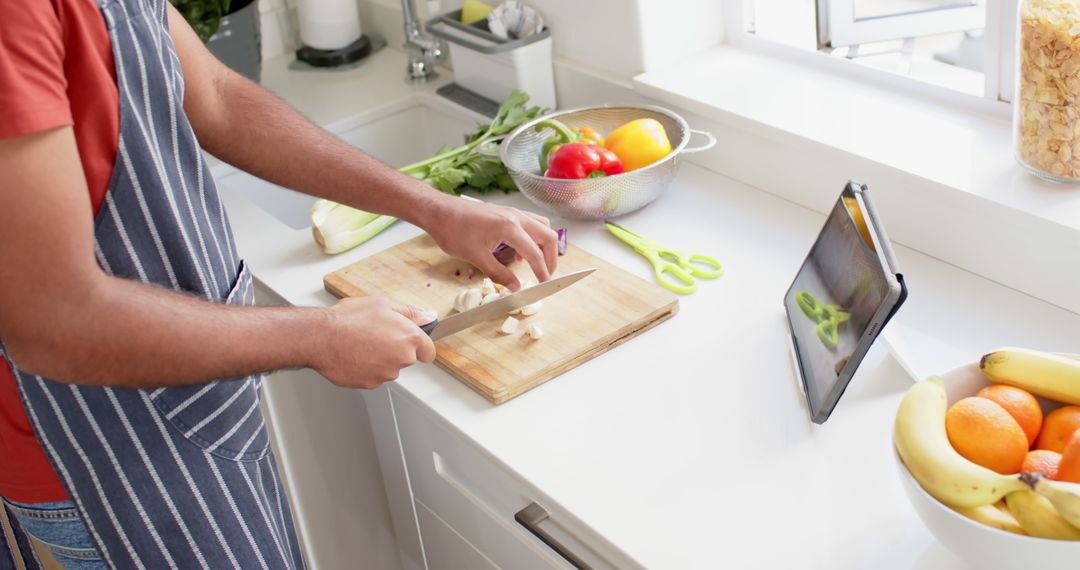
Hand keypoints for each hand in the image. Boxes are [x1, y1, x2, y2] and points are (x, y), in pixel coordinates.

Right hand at [313, 297, 436, 388]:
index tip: (413, 343)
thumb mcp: (383, 304)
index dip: (421, 346)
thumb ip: (411, 313)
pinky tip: (354, 354)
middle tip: (375, 335)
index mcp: (409, 338)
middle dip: (395, 349)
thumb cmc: (349, 319)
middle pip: (407, 358)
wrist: (321, 338)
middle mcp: (402, 358)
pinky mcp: (370, 383)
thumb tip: (428, 316)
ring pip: (389, 368)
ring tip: (361, 343)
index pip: (429, 351)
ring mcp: (386, 373)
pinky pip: (373, 376)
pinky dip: (366, 368)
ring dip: (379, 359)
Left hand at [425, 199, 558, 290]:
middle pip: (547, 235)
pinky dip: (532, 237)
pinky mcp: (506, 212)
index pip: (535, 252)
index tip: (545, 284)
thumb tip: (515, 287)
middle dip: (551, 257)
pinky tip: (520, 252)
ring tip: (537, 263)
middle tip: (546, 274)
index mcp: (510, 227)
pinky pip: (529, 223)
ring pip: (541, 226)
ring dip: (544, 244)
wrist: (439, 211)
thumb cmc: (453, 231)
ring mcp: (512, 212)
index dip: (542, 271)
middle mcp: (516, 217)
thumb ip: (499, 273)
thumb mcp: (476, 257)